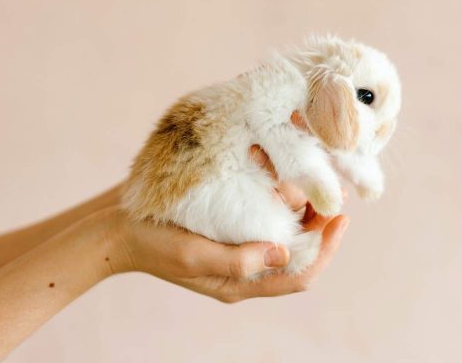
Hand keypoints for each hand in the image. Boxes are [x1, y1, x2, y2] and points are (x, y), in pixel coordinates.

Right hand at [109, 146, 348, 302]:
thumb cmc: (154, 244)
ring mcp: (238, 248)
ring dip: (303, 210)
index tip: (342, 219)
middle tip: (334, 192)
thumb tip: (284, 254)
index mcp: (241, 284)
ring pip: (285, 233)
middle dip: (320, 225)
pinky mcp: (230, 228)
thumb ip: (239, 259)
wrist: (119, 229)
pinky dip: (280, 201)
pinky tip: (283, 177)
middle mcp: (246, 269)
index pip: (299, 276)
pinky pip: (265, 218)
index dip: (326, 250)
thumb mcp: (194, 256)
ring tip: (314, 180)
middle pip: (298, 253)